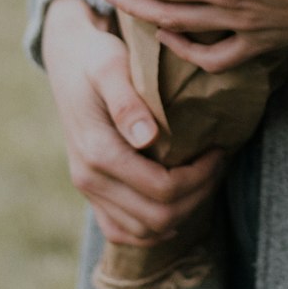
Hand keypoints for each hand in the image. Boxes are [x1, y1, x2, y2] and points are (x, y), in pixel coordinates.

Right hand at [40, 0, 226, 245]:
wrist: (69, 59)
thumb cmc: (96, 57)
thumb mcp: (111, 66)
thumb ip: (127, 101)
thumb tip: (146, 137)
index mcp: (97, 152)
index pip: (162, 189)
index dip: (200, 177)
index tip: (218, 150)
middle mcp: (88, 179)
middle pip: (158, 217)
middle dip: (197, 195)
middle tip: (218, 164)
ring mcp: (88, 190)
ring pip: (143, 232)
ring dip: (181, 212)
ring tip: (202, 179)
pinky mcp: (91, 192)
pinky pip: (121, 231)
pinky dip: (153, 229)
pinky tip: (176, 207)